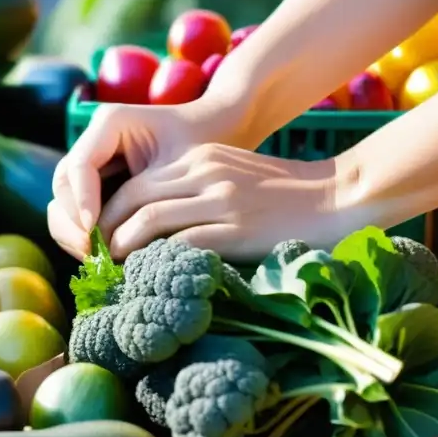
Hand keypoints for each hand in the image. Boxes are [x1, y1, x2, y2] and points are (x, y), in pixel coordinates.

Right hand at [48, 98, 248, 258]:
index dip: (82, 200)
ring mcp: (92, 167)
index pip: (80, 165)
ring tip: (96, 261)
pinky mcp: (97, 189)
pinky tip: (103, 259)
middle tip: (92, 253)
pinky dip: (84, 238)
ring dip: (72, 235)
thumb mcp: (185, 161)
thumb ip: (152, 190)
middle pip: (62, 185)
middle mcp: (94, 142)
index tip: (94, 231)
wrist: (219, 135)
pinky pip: (77, 216)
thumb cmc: (207, 144)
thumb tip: (120, 233)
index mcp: (110, 123)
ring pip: (62, 203)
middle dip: (71, 222)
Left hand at [98, 144, 359, 261]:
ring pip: (148, 219)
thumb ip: (195, 191)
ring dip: (122, 247)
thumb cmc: (285, 196)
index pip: (135, 183)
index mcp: (200, 159)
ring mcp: (221, 199)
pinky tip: (149, 277)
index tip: (101, 240)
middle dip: (105, 231)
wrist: (341, 196)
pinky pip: (182, 243)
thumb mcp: (232, 176)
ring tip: (113, 270)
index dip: (109, 213)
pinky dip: (157, 261)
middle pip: (132, 198)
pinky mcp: (238, 228)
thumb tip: (151, 228)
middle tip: (96, 259)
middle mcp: (205, 173)